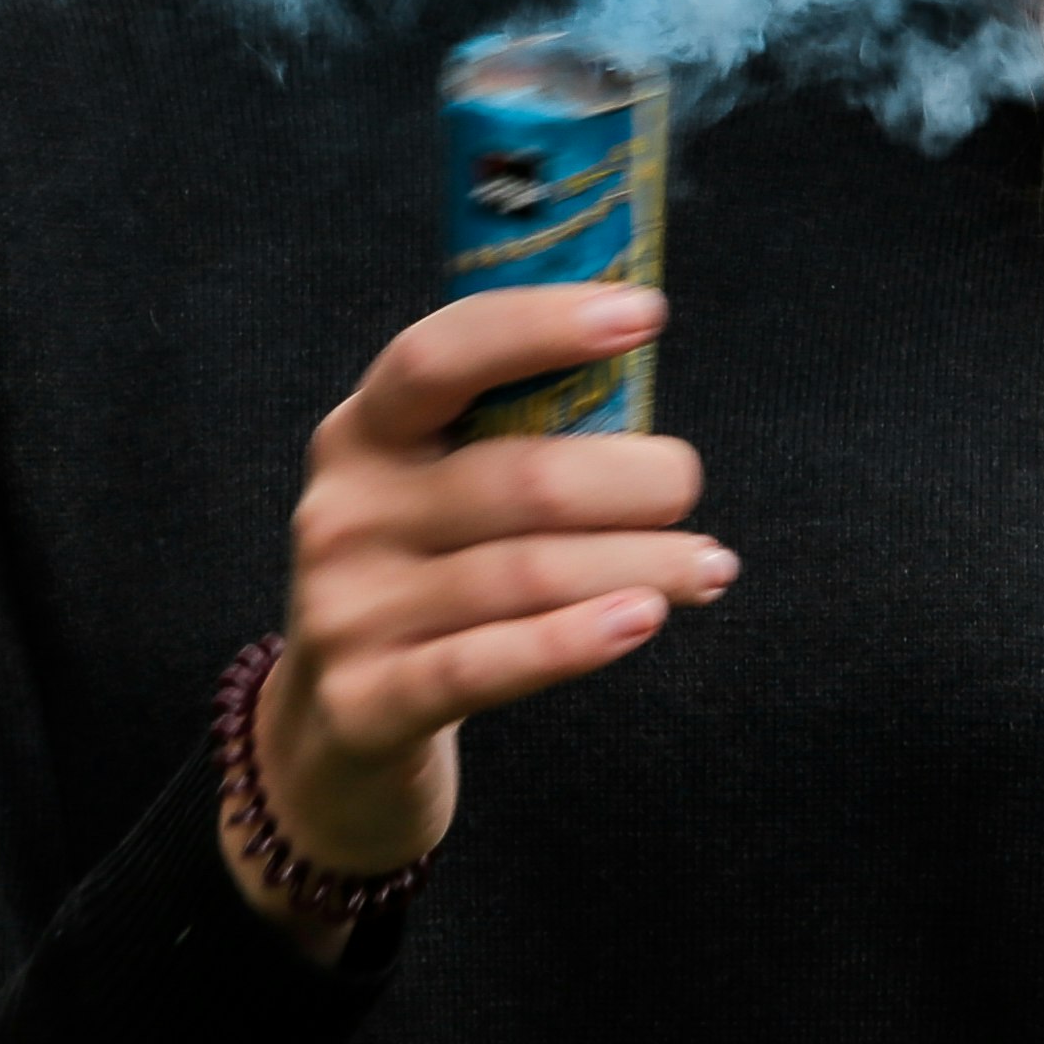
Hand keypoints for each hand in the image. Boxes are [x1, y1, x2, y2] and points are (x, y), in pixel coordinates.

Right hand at [227, 281, 732, 949]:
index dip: (542, 327)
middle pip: (519, 478)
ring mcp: (348, 610)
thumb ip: (507, 436)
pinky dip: (576, 639)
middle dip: (631, 477)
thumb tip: (640, 375)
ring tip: (709, 567)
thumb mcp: (432, 491)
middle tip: (687, 486)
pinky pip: (489, 664)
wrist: (333, 729)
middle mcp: (344, 513)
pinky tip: (643, 620)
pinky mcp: (367, 703)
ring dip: (641, 565)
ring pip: (527, 574)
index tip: (643, 314)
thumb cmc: (424, 580)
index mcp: (361, 434)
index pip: (442, 355)